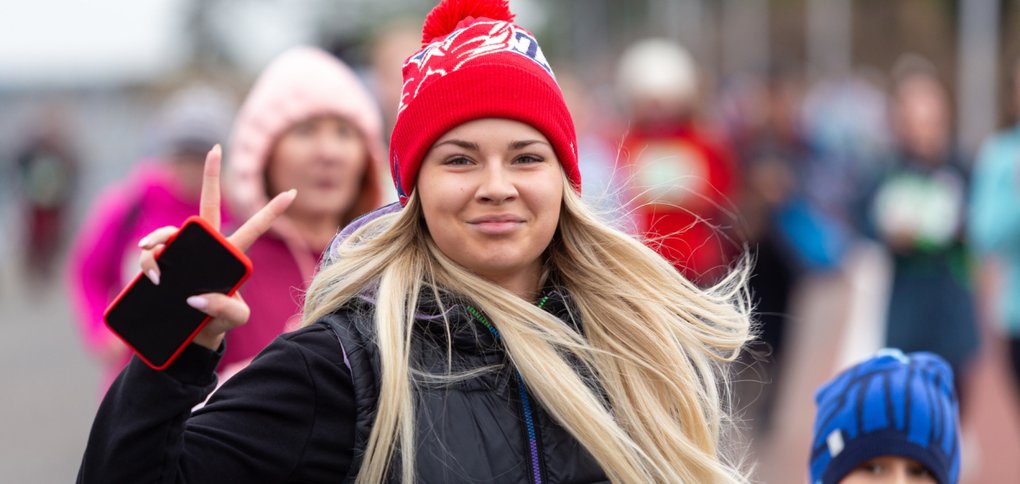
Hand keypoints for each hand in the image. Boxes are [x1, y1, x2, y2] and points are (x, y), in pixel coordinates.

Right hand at [137, 145, 295, 349]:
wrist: (190, 337)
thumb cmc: (217, 324)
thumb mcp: (234, 320)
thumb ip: (227, 310)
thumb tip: (198, 296)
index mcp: (232, 257)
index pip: (254, 229)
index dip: (272, 212)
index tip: (292, 193)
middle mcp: (208, 248)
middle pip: (208, 207)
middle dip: (211, 176)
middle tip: (214, 151)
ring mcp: (182, 253)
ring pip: (171, 231)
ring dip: (161, 237)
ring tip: (156, 259)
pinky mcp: (160, 263)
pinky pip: (151, 253)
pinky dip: (149, 261)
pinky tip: (152, 276)